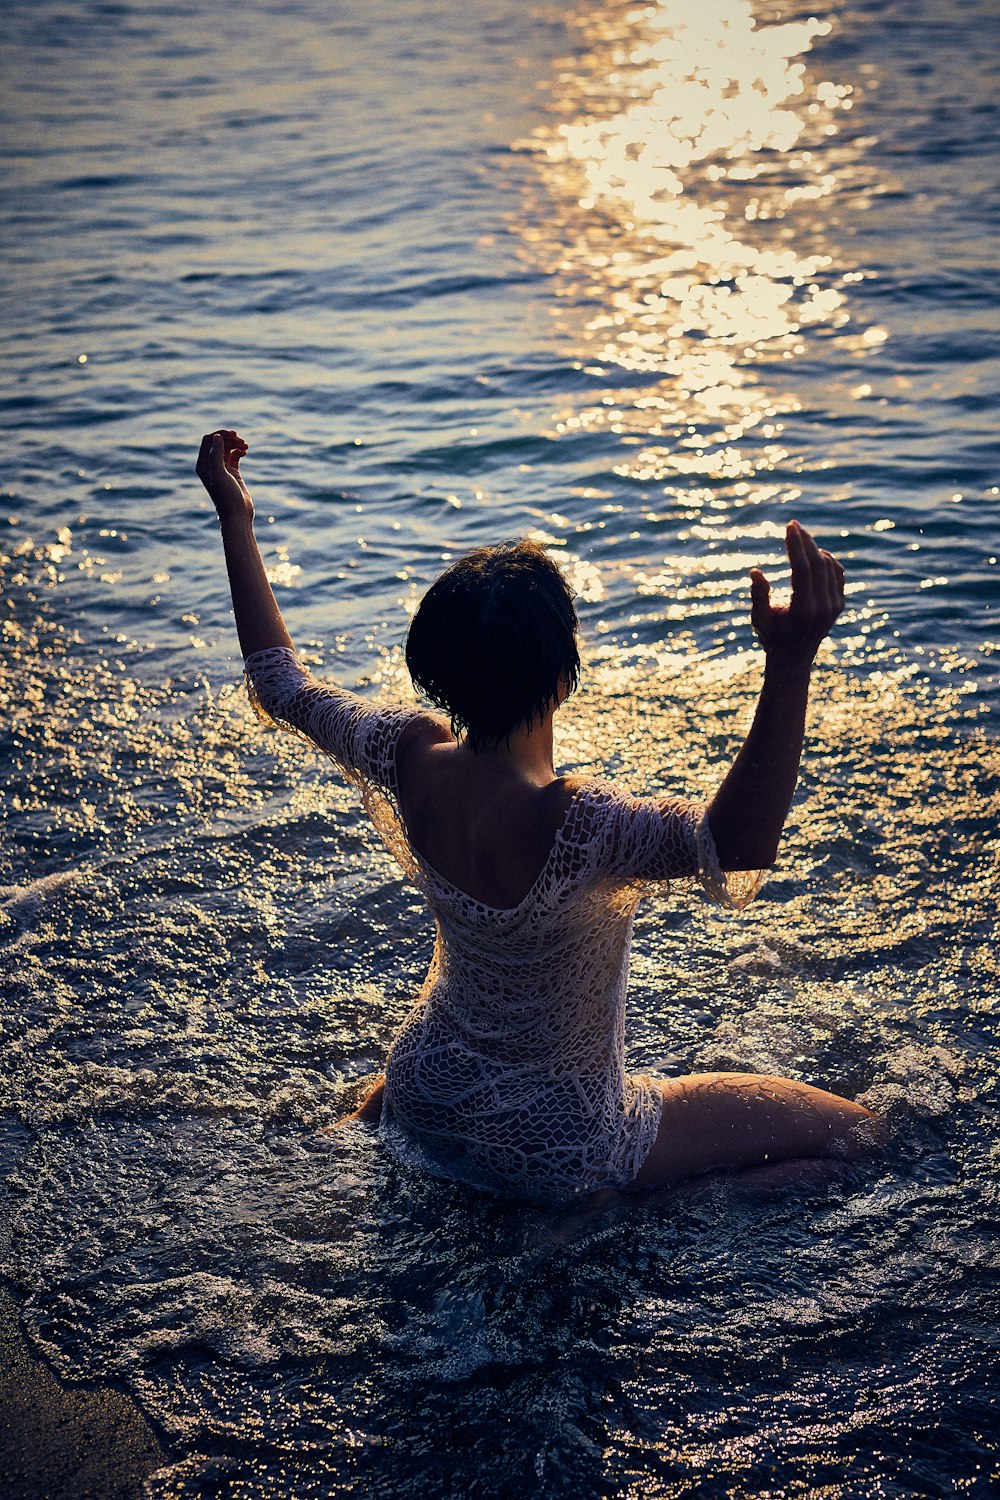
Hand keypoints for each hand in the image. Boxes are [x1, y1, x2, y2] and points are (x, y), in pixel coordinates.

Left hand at [196, 429, 252, 523]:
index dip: (220, 434)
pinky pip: (234, 455)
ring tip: (245, 446)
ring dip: (236, 443)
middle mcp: (210, 465)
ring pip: (227, 447)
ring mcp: (222, 468)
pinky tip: (245, 452)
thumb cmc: (227, 497)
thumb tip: (217, 436)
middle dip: (230, 438)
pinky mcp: (232, 472)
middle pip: (218, 442)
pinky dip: (239, 451)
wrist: (237, 515)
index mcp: (203, 465)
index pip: (208, 440)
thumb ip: (216, 455)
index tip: (233, 435)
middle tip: (241, 440)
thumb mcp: (220, 475)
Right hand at [749, 520, 844, 662]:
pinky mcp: (839, 604)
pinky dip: (826, 559)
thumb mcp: (759, 620)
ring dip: (814, 548)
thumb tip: (755, 571)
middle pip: (818, 563)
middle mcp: (823, 608)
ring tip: (800, 537)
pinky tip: (814, 552)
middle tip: (794, 525)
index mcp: (803, 611)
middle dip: (805, 541)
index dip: (796, 546)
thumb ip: (758, 596)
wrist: (794, 658)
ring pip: (828, 566)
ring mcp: (834, 606)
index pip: (803, 570)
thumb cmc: (771, 637)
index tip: (789, 527)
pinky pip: (836, 573)